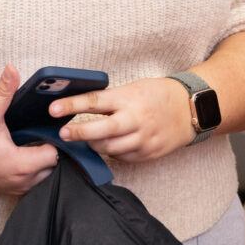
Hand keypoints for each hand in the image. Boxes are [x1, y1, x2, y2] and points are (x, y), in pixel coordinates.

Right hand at [0, 66, 57, 194]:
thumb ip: (3, 92)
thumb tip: (12, 68)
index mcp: (21, 164)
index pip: (55, 154)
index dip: (53, 138)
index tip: (45, 126)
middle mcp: (21, 181)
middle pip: (52, 166)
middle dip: (49, 149)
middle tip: (38, 132)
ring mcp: (14, 189)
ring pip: (42, 177)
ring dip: (40, 162)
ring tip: (30, 142)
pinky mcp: (5, 191)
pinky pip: (29, 183)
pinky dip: (30, 171)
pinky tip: (20, 154)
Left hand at [50, 76, 194, 162]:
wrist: (190, 110)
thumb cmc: (158, 95)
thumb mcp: (134, 88)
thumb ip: (111, 100)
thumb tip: (81, 108)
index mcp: (128, 99)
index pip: (95, 102)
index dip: (72, 106)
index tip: (53, 109)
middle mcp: (135, 120)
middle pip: (100, 131)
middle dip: (78, 134)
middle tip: (62, 134)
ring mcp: (142, 139)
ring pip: (109, 148)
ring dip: (94, 145)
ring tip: (85, 140)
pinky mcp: (147, 154)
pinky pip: (122, 156)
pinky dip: (113, 151)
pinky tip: (112, 144)